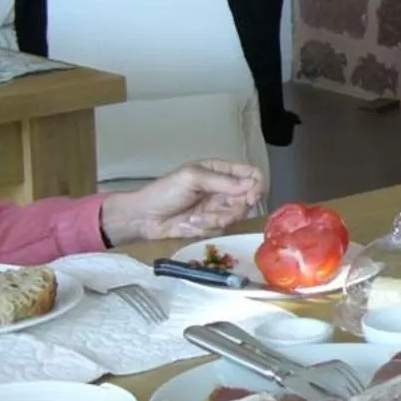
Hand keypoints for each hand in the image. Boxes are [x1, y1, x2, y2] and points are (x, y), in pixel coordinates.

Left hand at [101, 159, 263, 244]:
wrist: (144, 218)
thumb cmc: (164, 191)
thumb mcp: (192, 178)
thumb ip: (222, 181)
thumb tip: (252, 185)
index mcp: (220, 170)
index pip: (252, 174)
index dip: (257, 186)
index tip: (250, 198)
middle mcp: (223, 188)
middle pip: (248, 200)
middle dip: (232, 209)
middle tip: (215, 213)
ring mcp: (218, 207)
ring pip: (235, 217)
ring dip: (215, 220)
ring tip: (194, 219)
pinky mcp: (211, 225)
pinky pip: (222, 229)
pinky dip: (206, 228)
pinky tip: (188, 224)